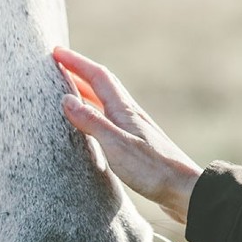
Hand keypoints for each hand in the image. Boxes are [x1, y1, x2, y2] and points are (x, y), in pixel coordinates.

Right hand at [54, 47, 201, 223]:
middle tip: (59, 64)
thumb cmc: (152, 169)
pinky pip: (109, 117)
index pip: (97, 77)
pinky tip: (92, 122)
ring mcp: (133, 127)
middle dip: (79, 71)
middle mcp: (129, 114)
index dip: (76, 62)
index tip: (57, 53)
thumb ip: (92, 122)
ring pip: (106, 100)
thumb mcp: (116, 145)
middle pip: (102, 84)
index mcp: (124, 110)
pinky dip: (95, 110)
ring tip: (69, 88)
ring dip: (87, 89)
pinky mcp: (135, 142)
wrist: (184, 189)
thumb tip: (66, 99)